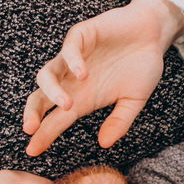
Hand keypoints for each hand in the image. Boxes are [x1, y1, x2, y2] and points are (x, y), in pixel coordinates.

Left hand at [22, 0, 183, 155]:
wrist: (153, 33)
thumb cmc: (142, 65)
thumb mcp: (134, 100)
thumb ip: (119, 121)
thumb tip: (103, 143)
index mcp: (82, 98)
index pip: (56, 119)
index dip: (43, 134)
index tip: (32, 150)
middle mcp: (72, 80)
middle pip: (40, 97)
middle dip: (33, 113)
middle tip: (30, 129)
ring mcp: (74, 58)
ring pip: (47, 73)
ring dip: (52, 90)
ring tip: (66, 104)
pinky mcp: (82, 35)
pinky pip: (69, 48)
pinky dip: (72, 61)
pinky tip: (83, 74)